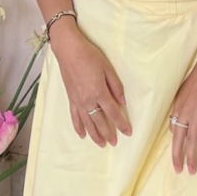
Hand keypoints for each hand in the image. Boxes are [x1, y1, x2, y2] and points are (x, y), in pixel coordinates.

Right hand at [50, 24, 131, 147]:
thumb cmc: (90, 56)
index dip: (121, 124)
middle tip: (114, 143)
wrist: (68, 51)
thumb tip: (122, 103)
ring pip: (87, 123)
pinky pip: (74, 117)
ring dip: (94, 135)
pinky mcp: (70, 99)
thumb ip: (116, 87)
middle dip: (108, 134)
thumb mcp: (108, 69)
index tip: (128, 133)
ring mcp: (78, 101)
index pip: (113, 113)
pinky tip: (82, 135)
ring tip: (101, 144)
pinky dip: (78, 127)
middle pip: (100, 121)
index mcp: (99, 92)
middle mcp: (88, 100)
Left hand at [168, 53, 196, 174]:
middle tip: (178, 171)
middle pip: (177, 139)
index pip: (173, 127)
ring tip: (192, 171)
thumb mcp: (188, 88)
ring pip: (191, 141)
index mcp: (177, 105)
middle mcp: (183, 112)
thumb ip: (187, 100)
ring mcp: (195, 114)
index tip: (178, 149)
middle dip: (177, 157)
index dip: (176, 140)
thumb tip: (190, 107)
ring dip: (191, 157)